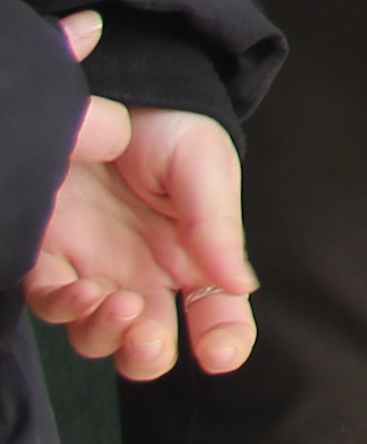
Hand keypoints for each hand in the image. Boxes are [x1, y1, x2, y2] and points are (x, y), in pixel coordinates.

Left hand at [28, 18, 254, 380]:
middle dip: (146, 354)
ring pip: (95, 335)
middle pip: (146, 344)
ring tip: (116, 304)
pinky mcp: (47, 256)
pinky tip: (80, 289)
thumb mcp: (204, 165)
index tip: (219, 355)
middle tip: (150, 336)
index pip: (216, 315)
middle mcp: (143, 276)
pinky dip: (65, 306)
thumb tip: (242, 286)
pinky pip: (50, 299)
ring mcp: (94, 269)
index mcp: (195, 258)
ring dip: (105, 335)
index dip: (223, 343)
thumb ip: (217, 226)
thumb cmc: (171, 127)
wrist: (119, 88)